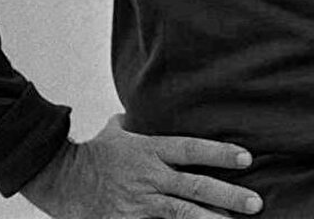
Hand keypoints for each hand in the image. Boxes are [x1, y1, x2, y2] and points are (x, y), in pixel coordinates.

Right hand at [20, 114, 260, 218]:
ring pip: (181, 215)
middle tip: (256, 204)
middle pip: (195, 187)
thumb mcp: (118, 129)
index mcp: (151, 150)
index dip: (220, 154)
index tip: (247, 159)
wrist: (57, 177)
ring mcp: (139, 203)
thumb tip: (145, 106)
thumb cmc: (91, 152)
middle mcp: (150, 177)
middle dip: (228, 196)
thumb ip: (138, 122)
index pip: (193, 149)